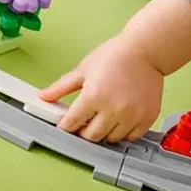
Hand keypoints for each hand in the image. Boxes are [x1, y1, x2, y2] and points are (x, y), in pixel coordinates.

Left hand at [38, 34, 164, 143]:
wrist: (145, 51)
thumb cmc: (116, 56)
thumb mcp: (84, 69)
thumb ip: (61, 87)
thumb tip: (44, 96)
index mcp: (93, 96)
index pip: (72, 123)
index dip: (66, 125)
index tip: (66, 124)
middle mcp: (113, 109)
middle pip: (91, 136)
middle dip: (84, 131)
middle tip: (85, 120)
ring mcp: (131, 115)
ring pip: (111, 139)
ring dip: (104, 132)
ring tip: (104, 116)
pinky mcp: (146, 118)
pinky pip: (131, 137)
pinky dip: (124, 132)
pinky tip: (120, 118)